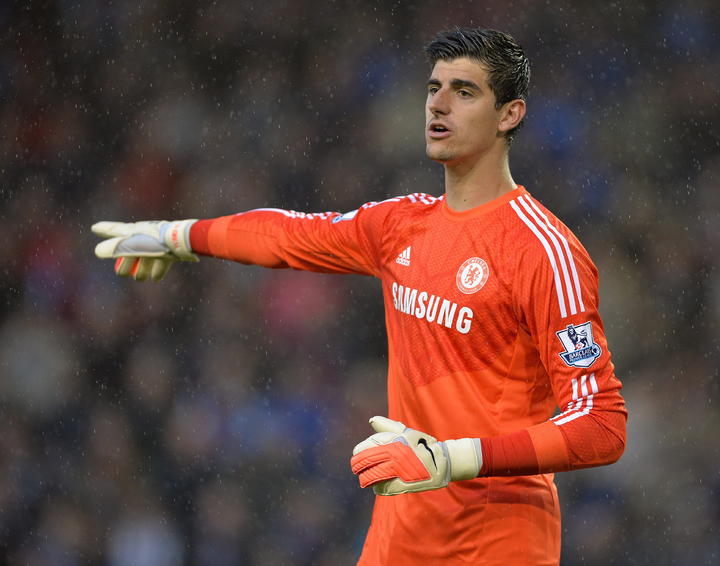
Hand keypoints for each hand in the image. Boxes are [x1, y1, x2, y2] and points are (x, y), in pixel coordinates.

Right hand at [92, 219, 197, 280]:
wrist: (180, 242)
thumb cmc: (153, 242)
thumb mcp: (130, 246)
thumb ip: (112, 249)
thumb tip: (97, 251)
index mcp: (132, 231)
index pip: (113, 230)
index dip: (104, 229)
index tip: (95, 227)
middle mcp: (142, 236)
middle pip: (128, 255)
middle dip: (126, 266)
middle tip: (124, 272)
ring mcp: (156, 244)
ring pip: (144, 262)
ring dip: (142, 272)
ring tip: (145, 276)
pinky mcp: (169, 252)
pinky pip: (159, 265)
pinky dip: (157, 271)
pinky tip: (156, 275)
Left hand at [350, 416, 481, 495]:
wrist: (442, 461)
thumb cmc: (421, 444)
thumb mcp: (405, 432)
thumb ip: (387, 426)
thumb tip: (372, 420)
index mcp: (392, 442)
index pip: (365, 449)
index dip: (358, 453)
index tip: (357, 455)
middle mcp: (394, 456)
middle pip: (366, 463)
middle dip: (358, 467)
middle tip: (357, 469)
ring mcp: (399, 471)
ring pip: (372, 478)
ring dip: (366, 479)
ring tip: (366, 478)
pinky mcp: (404, 485)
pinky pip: (383, 488)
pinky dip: (377, 487)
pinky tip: (377, 485)